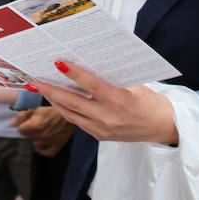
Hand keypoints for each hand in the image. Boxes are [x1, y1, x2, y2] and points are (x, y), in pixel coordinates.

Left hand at [12, 107, 75, 156]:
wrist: (73, 108)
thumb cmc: (55, 103)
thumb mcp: (37, 104)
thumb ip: (22, 114)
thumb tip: (13, 122)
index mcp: (36, 124)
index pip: (20, 129)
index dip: (22, 123)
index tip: (25, 119)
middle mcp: (42, 135)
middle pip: (27, 136)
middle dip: (28, 129)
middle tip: (33, 121)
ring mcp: (50, 141)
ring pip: (35, 143)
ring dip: (35, 137)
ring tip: (39, 128)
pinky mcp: (58, 144)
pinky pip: (46, 152)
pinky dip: (42, 148)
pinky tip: (41, 142)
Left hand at [32, 60, 177, 144]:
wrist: (164, 127)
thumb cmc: (150, 101)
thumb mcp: (134, 86)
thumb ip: (111, 79)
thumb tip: (86, 64)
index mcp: (119, 101)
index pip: (91, 86)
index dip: (74, 74)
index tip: (58, 62)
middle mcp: (108, 117)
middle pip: (72, 102)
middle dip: (50, 90)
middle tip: (34, 79)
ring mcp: (102, 130)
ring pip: (70, 114)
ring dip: (54, 100)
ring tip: (40, 87)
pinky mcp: (100, 136)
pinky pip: (77, 121)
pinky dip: (66, 109)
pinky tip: (58, 100)